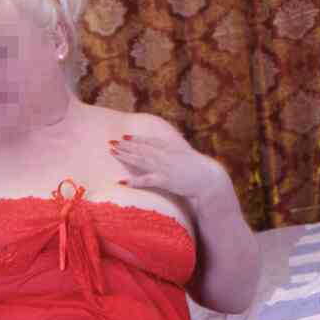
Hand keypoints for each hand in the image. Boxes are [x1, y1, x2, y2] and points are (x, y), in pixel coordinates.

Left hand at [109, 135, 223, 203]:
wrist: (208, 178)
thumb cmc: (198, 169)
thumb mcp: (185, 157)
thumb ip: (174, 154)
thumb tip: (166, 154)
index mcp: (170, 148)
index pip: (150, 141)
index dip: (136, 139)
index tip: (124, 136)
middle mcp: (165, 155)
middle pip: (141, 148)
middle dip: (125, 145)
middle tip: (111, 142)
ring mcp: (164, 167)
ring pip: (141, 160)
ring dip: (126, 156)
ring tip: (113, 152)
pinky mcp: (165, 180)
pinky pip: (146, 180)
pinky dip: (134, 181)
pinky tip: (123, 182)